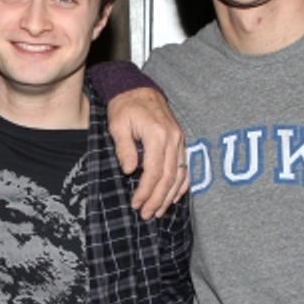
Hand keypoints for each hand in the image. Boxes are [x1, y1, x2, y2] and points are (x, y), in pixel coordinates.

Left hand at [105, 87, 187, 218]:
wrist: (138, 89)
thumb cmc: (125, 107)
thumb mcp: (117, 125)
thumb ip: (124, 148)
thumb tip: (129, 171)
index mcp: (158, 135)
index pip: (154, 171)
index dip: (146, 191)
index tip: (136, 204)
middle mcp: (173, 138)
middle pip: (169, 177)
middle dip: (157, 199)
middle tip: (146, 214)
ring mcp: (180, 140)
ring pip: (179, 175)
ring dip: (169, 196)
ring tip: (158, 211)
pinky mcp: (181, 141)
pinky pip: (185, 167)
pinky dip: (182, 184)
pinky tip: (174, 197)